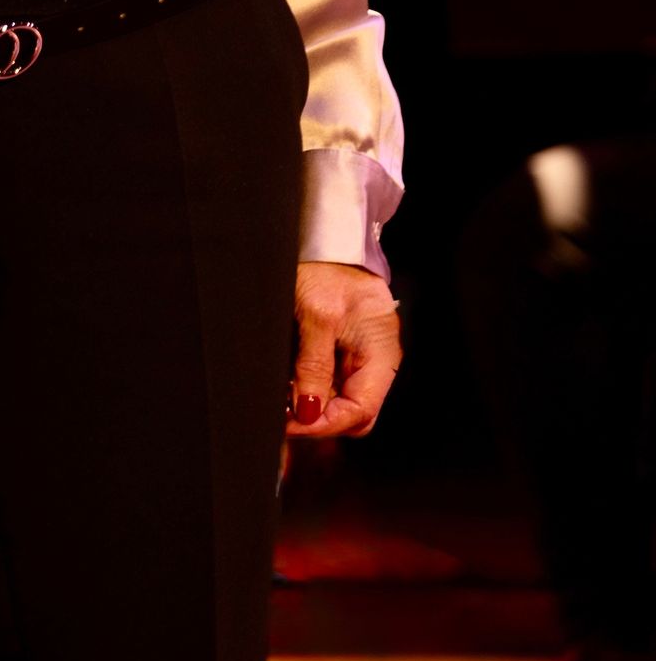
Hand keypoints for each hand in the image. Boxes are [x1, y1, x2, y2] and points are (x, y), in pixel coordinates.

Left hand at [286, 260, 401, 439]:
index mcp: (380, 356)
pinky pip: (330, 381)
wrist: (326, 237)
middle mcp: (374, 362)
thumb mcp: (317, 314)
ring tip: (281, 397)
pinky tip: (288, 381)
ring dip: (311, 404)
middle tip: (283, 414)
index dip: (324, 423)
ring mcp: (359, 356)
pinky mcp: (343, 348)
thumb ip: (314, 365)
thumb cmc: (328, 266)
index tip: (291, 423)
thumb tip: (308, 412)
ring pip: (339, 399)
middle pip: (352, 413)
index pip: (359, 411)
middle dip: (318, 418)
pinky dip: (309, 386)